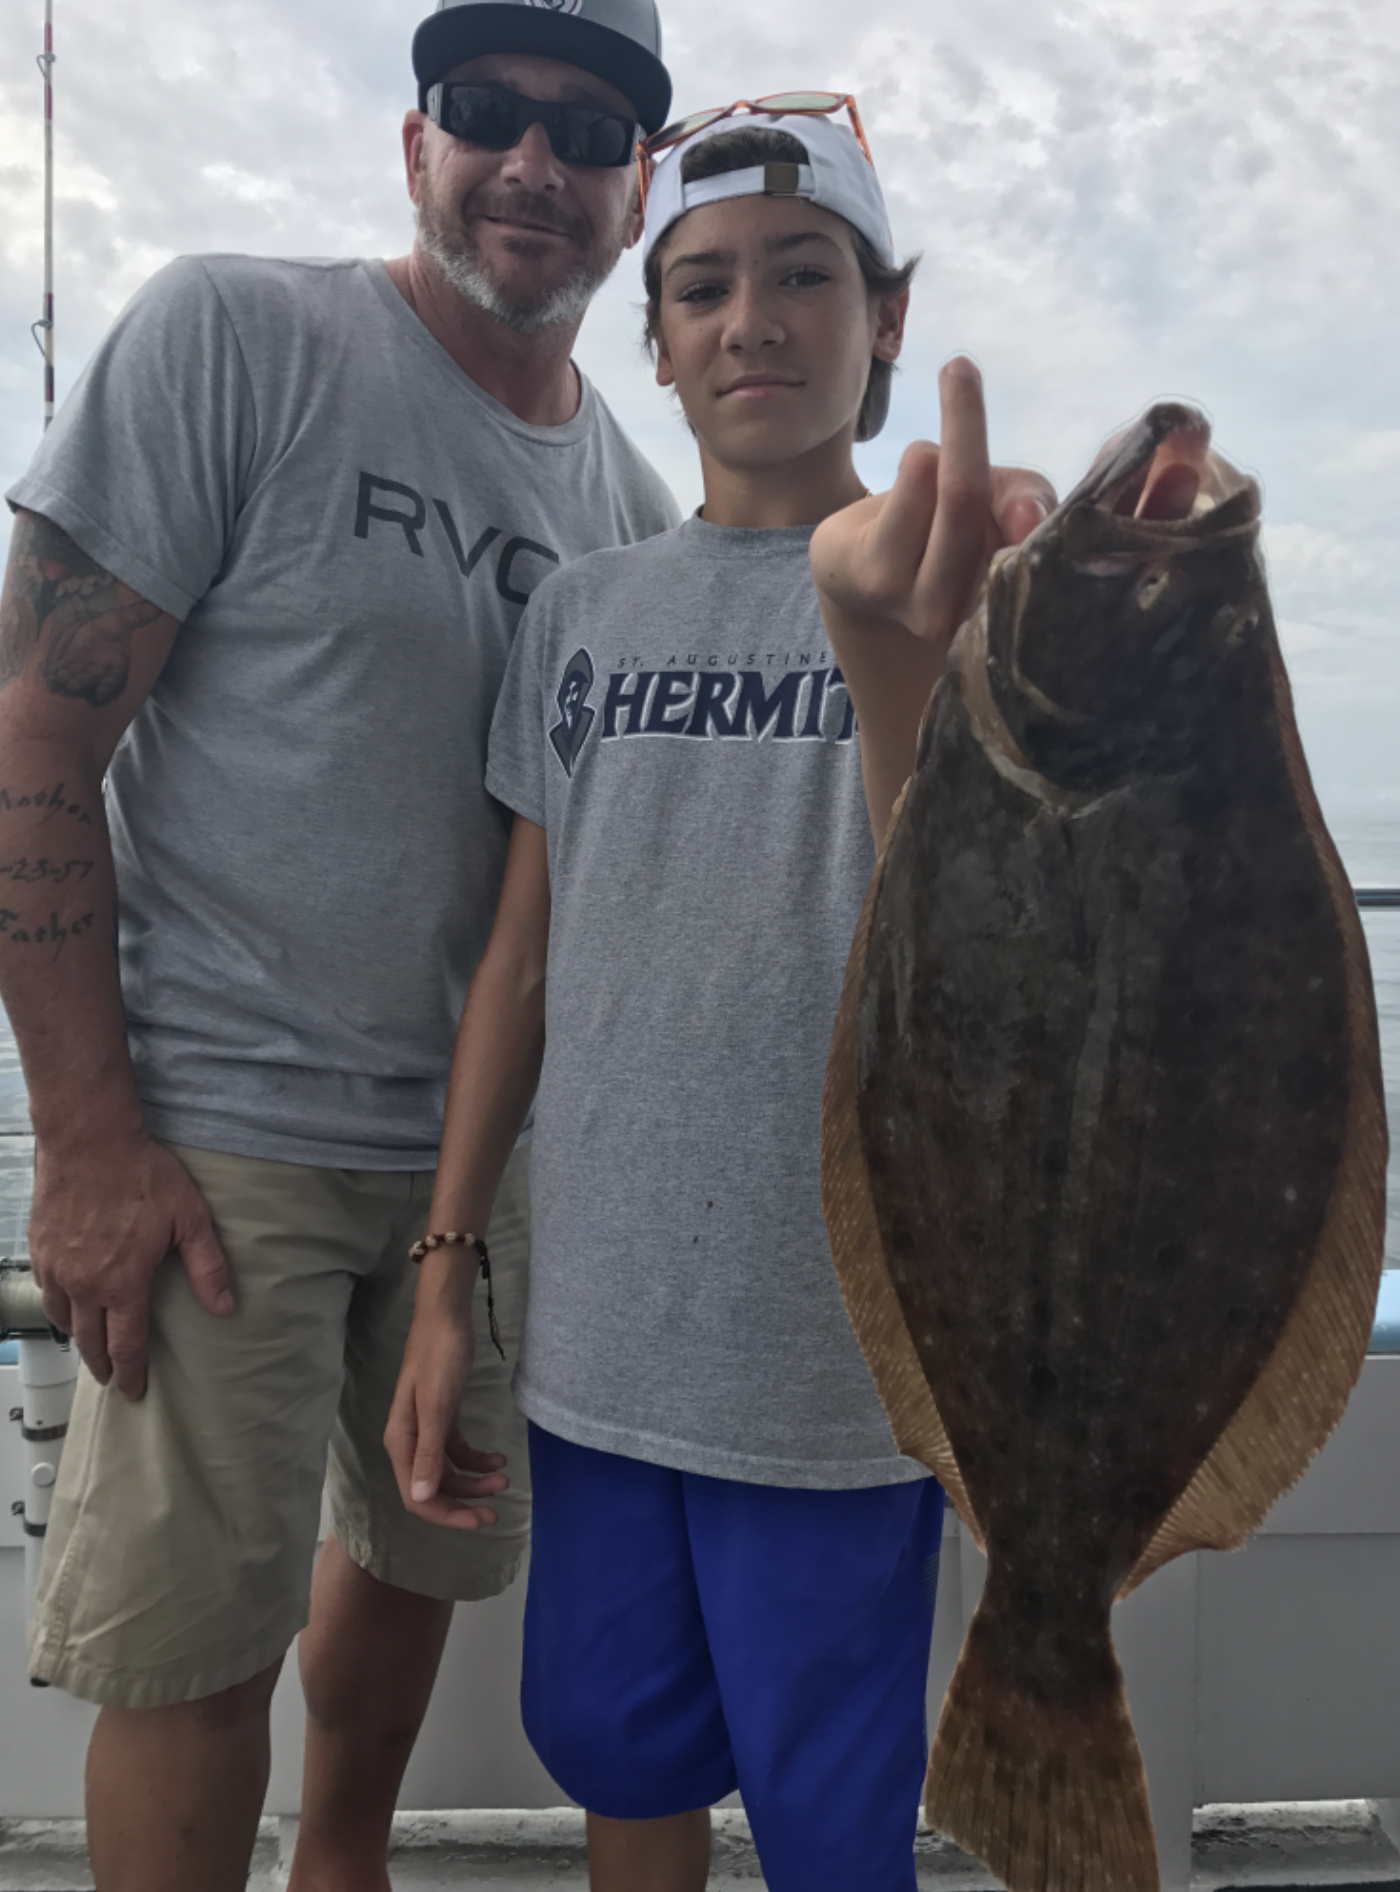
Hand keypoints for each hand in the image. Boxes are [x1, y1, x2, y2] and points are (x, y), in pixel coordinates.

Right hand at [29, 1129, 232, 1399]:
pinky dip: (59, 1308)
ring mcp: (56, 1268)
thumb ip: (206, 1267)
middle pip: (89, 1341)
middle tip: (111, 1379)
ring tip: (91, 1346)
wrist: (89, 1139)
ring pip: (63, 1320)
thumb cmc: (140, 1173)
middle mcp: (82, 1284)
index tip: (134, 1390)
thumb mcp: (189, 1218)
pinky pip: (46, 1291)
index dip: (131, 1372)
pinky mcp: (39, 1249)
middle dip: (102, 1365)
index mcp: (121, 1283)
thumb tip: (223, 1306)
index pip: (125, 1345)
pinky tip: (68, 1305)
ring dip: (78, 1338)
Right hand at [384, 1273, 508, 1530]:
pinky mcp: (443, 1417)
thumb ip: (428, 1453)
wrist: (446, 1317)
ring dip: (474, 1481)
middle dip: (464, 1503)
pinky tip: (498, 1458)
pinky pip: (457, 1451)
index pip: (418, 1497)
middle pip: (434, 1488)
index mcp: (401, 1443)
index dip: (447, 1515)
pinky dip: (476, 1458)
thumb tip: (420, 1497)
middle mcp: (409, 1441)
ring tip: (504, 1478)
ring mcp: (426, 1429)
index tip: (480, 1521)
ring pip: (448, 1471)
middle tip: (497, 1510)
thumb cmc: (439, 1357)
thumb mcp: (437, 1406)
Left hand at [811, 356, 1055, 649]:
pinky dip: (913, 468)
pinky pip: (905, 483)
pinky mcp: (873, 575)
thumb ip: (1027, 500)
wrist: (865, 583)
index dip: (1029, 495)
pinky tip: (901, 498)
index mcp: (1006, 601)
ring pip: (932, 477)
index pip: (1027, 538)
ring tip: (924, 485)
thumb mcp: (999, 510)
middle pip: (966, 495)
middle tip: (960, 366)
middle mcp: (961, 612)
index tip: (1028, 438)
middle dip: (965, 419)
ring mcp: (914, 600)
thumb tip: (1031, 514)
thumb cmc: (946, 537)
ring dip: (931, 457)